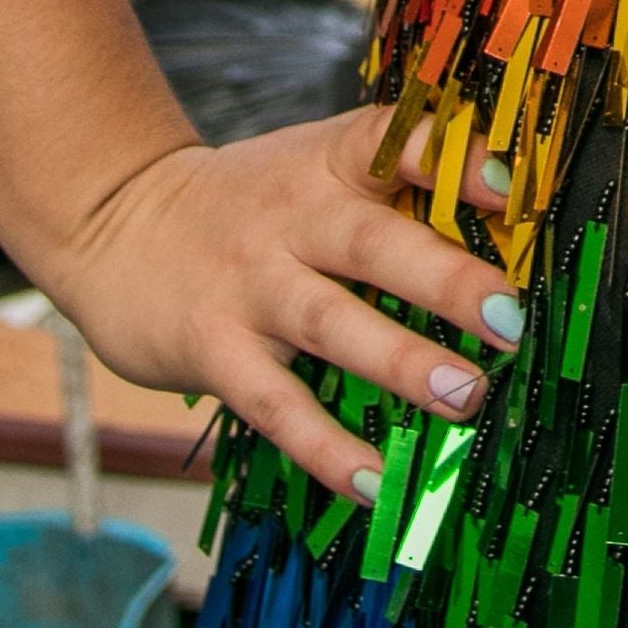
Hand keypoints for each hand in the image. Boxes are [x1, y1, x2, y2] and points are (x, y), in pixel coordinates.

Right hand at [49, 109, 521, 510]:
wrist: (116, 225)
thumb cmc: (249, 204)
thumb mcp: (312, 167)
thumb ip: (393, 186)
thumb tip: (507, 215)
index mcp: (326, 164)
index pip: (389, 142)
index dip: (447, 159)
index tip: (506, 186)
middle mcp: (291, 220)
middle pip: (372, 243)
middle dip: (445, 280)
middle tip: (510, 319)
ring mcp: (250, 288)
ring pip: (331, 324)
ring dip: (401, 363)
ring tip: (467, 396)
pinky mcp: (215, 351)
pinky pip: (277, 406)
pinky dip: (325, 448)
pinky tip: (373, 484)